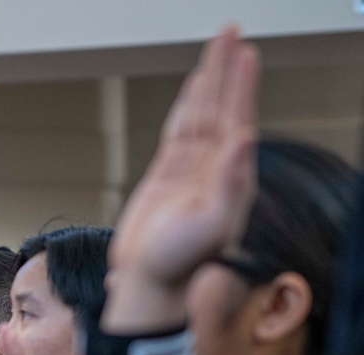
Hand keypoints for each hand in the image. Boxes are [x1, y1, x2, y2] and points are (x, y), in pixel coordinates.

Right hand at [103, 27, 260, 332]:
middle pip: (220, 107)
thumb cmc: (177, 263)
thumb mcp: (209, 224)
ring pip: (201, 115)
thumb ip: (230, 181)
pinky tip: (193, 94)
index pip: (236, 119)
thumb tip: (245, 139)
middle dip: (225, 69)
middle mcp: (214, 170)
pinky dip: (187, 108)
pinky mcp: (167, 178)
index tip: (244, 51)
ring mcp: (190, 172)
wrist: (148, 284)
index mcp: (230, 177)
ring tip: (216, 52)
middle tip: (229, 32)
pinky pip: (179, 132)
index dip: (239, 84)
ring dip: (208, 83)